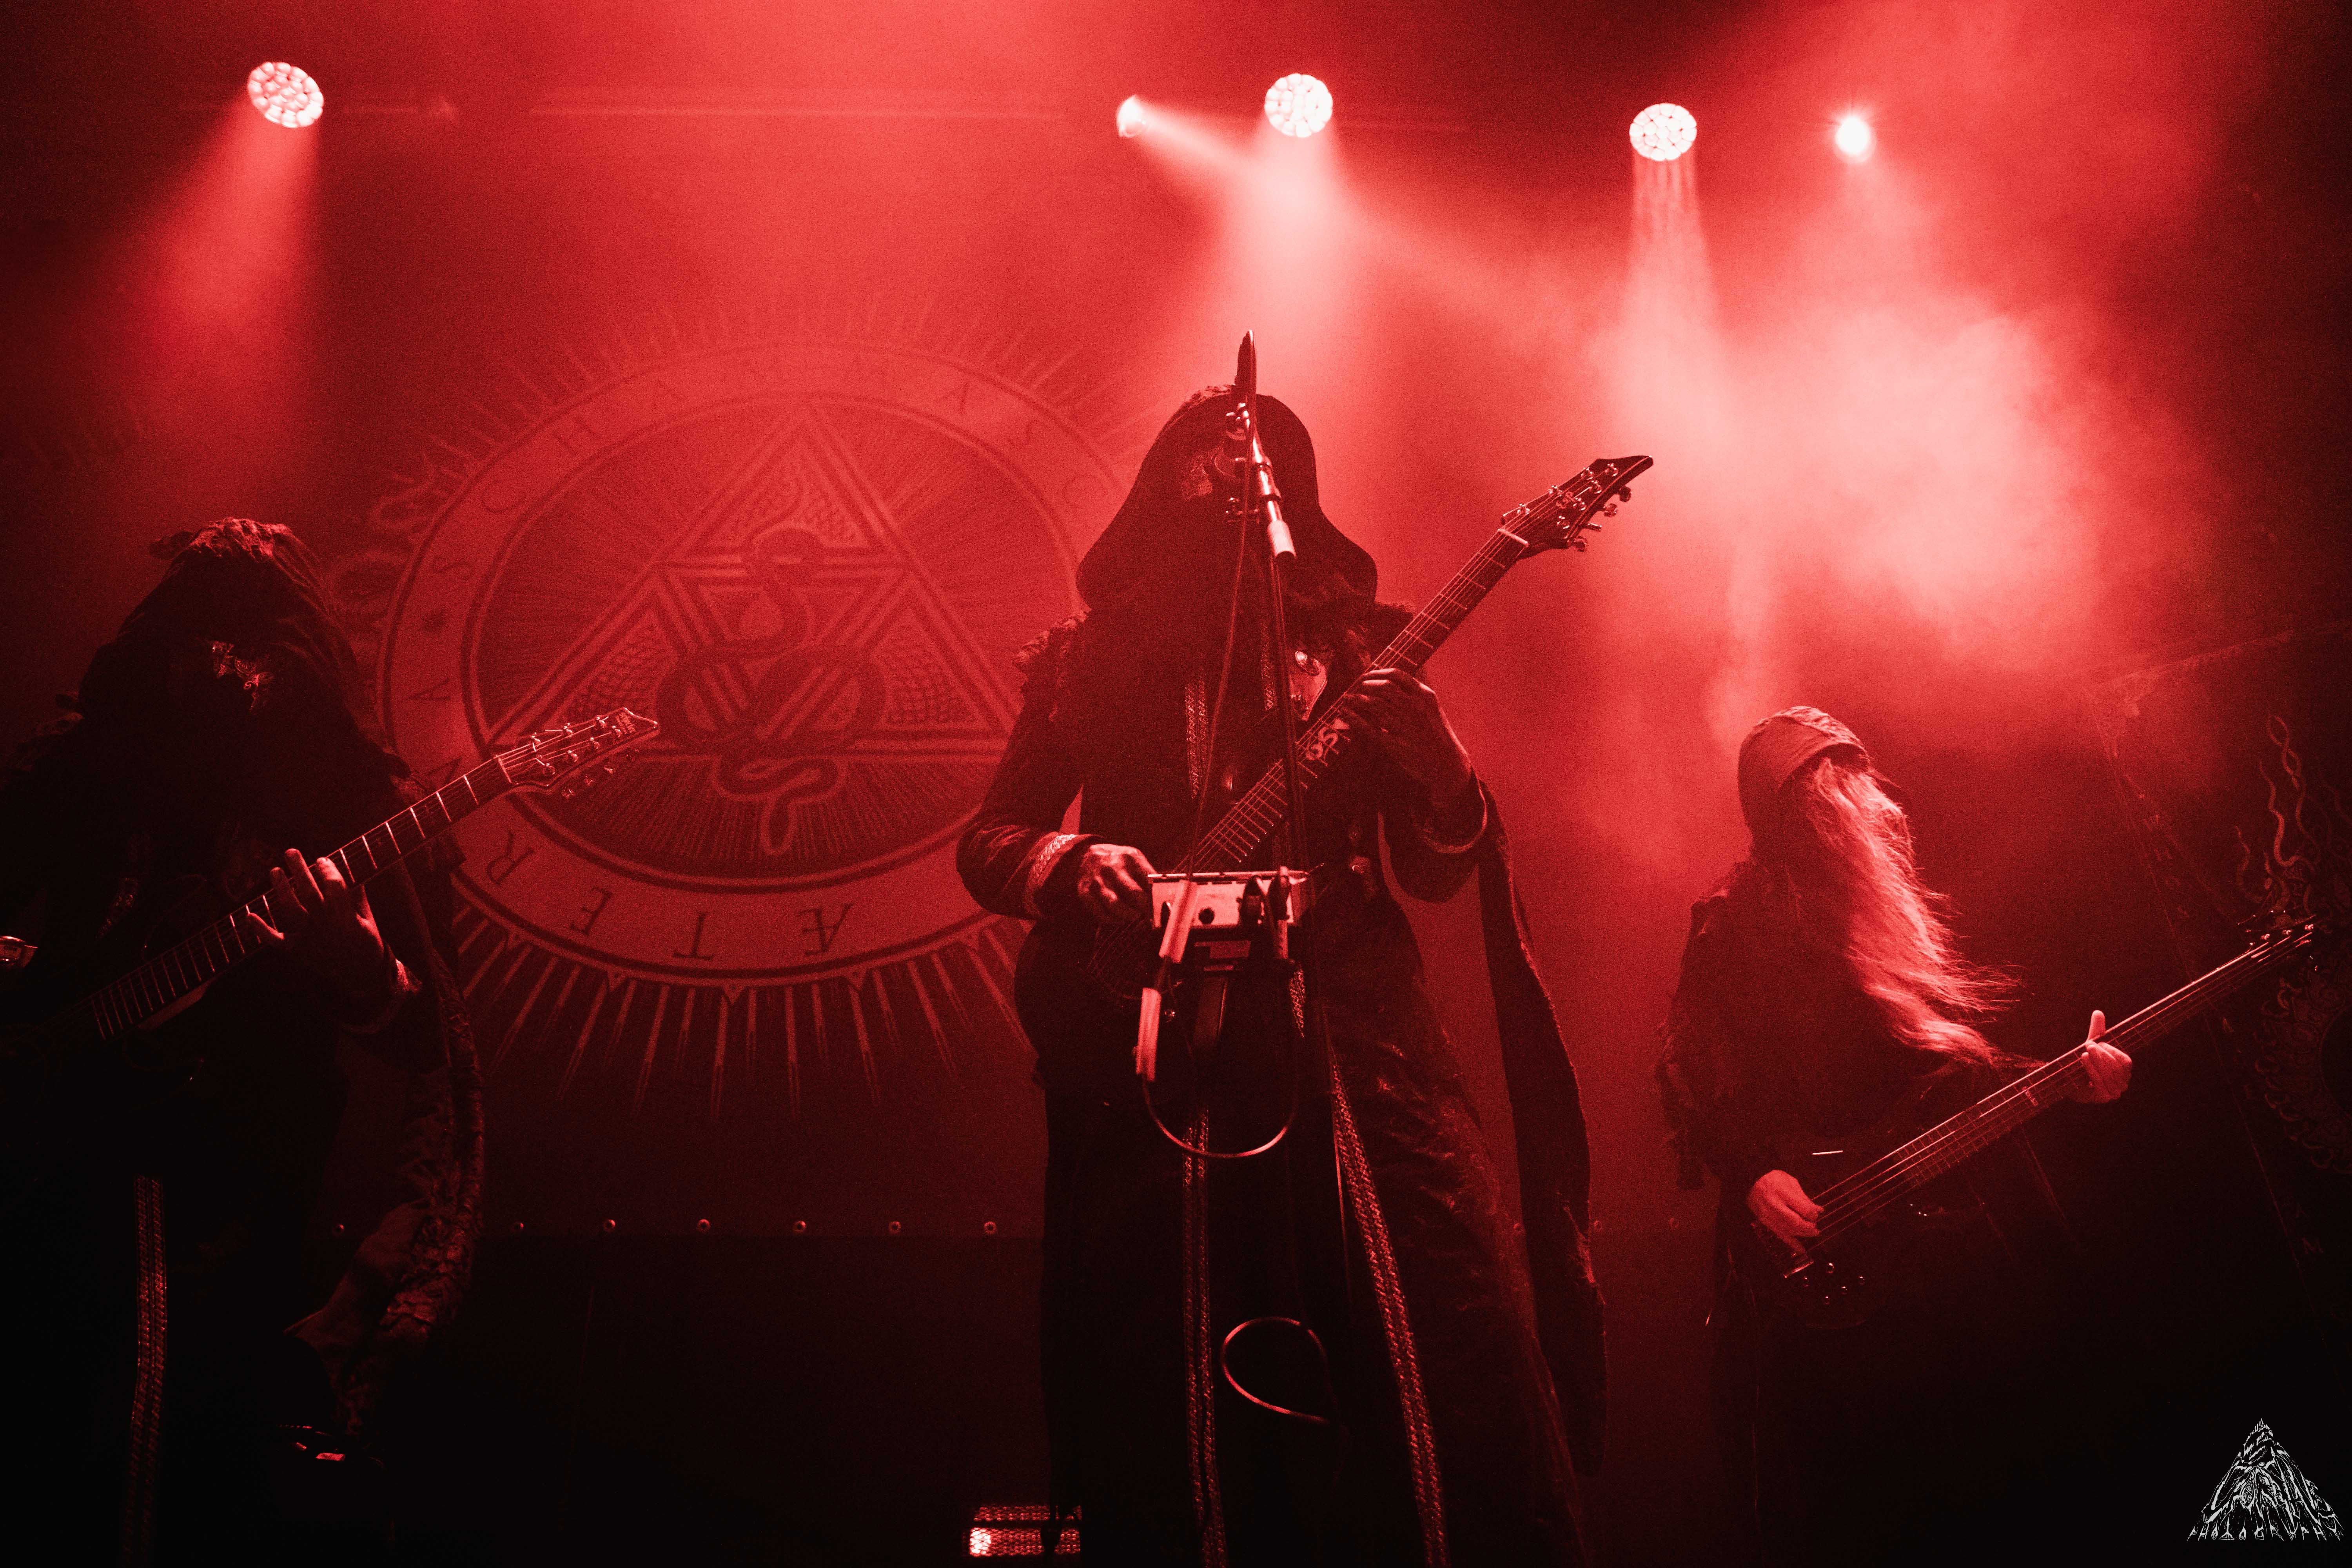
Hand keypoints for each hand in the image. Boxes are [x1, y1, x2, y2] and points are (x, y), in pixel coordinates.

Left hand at [244, 849, 390, 1002]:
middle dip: (299, 870)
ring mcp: (309, 939)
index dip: (327, 869)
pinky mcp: (297, 951)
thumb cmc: (367, 943)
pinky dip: (260, 930)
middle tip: (290, 851)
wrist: (361, 976)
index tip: (321, 859)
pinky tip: (248, 916)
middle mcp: (325, 926)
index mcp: (345, 917)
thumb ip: (356, 897)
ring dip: (280, 889)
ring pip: (290, 910)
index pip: (334, 886)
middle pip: (308, 892)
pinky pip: (275, 940)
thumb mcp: (367, 918)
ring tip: (275, 870)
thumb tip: (348, 873)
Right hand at [1075, 843, 1155, 925]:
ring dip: (1129, 915)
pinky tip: (1119, 917)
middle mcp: (1112, 868)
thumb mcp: (1134, 858)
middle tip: (1149, 915)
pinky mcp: (1086, 893)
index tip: (1161, 906)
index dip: (1156, 897)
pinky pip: (1101, 913)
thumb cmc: (1117, 861)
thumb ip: (1148, 875)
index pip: (1148, 880)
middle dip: (1144, 908)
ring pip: (1116, 905)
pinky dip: (1113, 919)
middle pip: (1133, 893)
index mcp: (1129, 858)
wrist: (1086, 856)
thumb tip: (1165, 896)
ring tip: (1134, 916)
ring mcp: (1098, 881)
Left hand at [1338, 668, 1474, 804]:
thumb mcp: (1433, 710)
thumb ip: (1416, 695)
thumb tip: (1392, 681)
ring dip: (1357, 699)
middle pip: (1383, 688)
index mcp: (1426, 697)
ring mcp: (1406, 726)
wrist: (1448, 766)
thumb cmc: (1438, 737)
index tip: (1367, 676)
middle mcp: (1416, 709)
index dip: (1377, 673)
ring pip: (1375, 705)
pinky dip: (1355, 719)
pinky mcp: (1396, 745)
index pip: (1398, 675)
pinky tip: (1346, 714)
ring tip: (1349, 699)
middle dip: (1365, 685)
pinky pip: (1370, 729)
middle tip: (1356, 688)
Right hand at [1747, 1169, 1821, 1248]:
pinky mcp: (1766, 1222)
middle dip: (1809, 1227)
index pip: (1803, 1208)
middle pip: (1796, 1222)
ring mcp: (1768, 1215)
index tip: (1816, 1213)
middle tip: (1815, 1227)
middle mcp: (1774, 1204)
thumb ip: (1804, 1197)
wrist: (1750, 1183)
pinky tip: (1801, 1249)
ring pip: (1789, 1230)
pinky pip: (1780, 1235)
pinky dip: (1792, 1243)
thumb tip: (1818, 1210)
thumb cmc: (1773, 1180)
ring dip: (1803, 1234)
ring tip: (1812, 1233)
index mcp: (1782, 1191)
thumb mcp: (1790, 1182)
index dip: (1813, 1214)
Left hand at [2072, 1010, 2131, 1102]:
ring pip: (2108, 1075)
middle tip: (2088, 1045)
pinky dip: (2091, 1071)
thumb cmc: (2085, 1061)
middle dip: (2101, 1055)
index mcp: (2124, 1070)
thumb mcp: (2092, 1045)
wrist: (2070, 1079)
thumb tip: (2098, 1012)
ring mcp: (2115, 1092)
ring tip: (2084, 1052)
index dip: (2111, 1051)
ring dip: (2095, 1062)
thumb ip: (2097, 1031)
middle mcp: (2123, 1082)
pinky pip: (2100, 1084)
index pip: (2125, 1061)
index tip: (2096, 1042)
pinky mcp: (2103, 1098)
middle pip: (2117, 1068)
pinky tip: (2084, 1061)